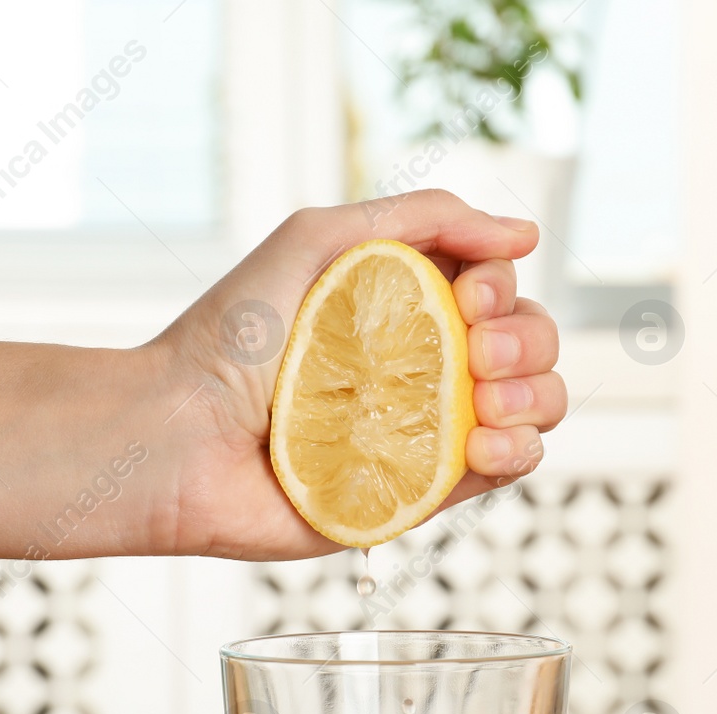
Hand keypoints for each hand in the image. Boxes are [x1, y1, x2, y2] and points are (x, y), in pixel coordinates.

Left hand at [149, 189, 565, 560]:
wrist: (181, 438)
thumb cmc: (233, 336)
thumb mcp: (320, 239)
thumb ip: (424, 218)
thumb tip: (526, 236)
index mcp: (405, 303)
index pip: (498, 288)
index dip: (502, 289)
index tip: (468, 298)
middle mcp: (425, 364)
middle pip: (530, 345)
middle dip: (527, 342)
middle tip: (478, 352)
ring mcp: (428, 430)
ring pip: (535, 406)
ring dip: (535, 396)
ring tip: (484, 402)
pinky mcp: (423, 491)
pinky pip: (508, 471)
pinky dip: (519, 451)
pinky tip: (484, 443)